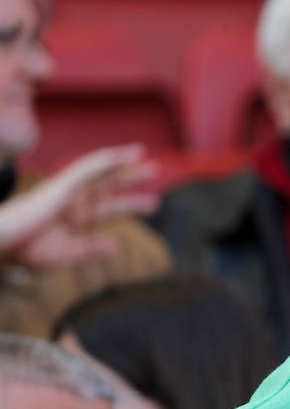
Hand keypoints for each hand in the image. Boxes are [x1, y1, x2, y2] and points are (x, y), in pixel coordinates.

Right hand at [0, 144, 158, 268]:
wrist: (4, 243)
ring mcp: (66, 191)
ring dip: (121, 163)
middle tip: (155, 170)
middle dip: (130, 178)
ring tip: (143, 155)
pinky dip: (103, 161)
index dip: (131, 204)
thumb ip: (90, 249)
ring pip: (99, 172)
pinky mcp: (60, 186)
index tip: (154, 203)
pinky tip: (120, 156)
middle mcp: (72, 200)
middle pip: (107, 185)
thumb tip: (115, 246)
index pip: (108, 207)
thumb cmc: (27, 249)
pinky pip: (85, 169)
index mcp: (74, 217)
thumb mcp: (67, 253)